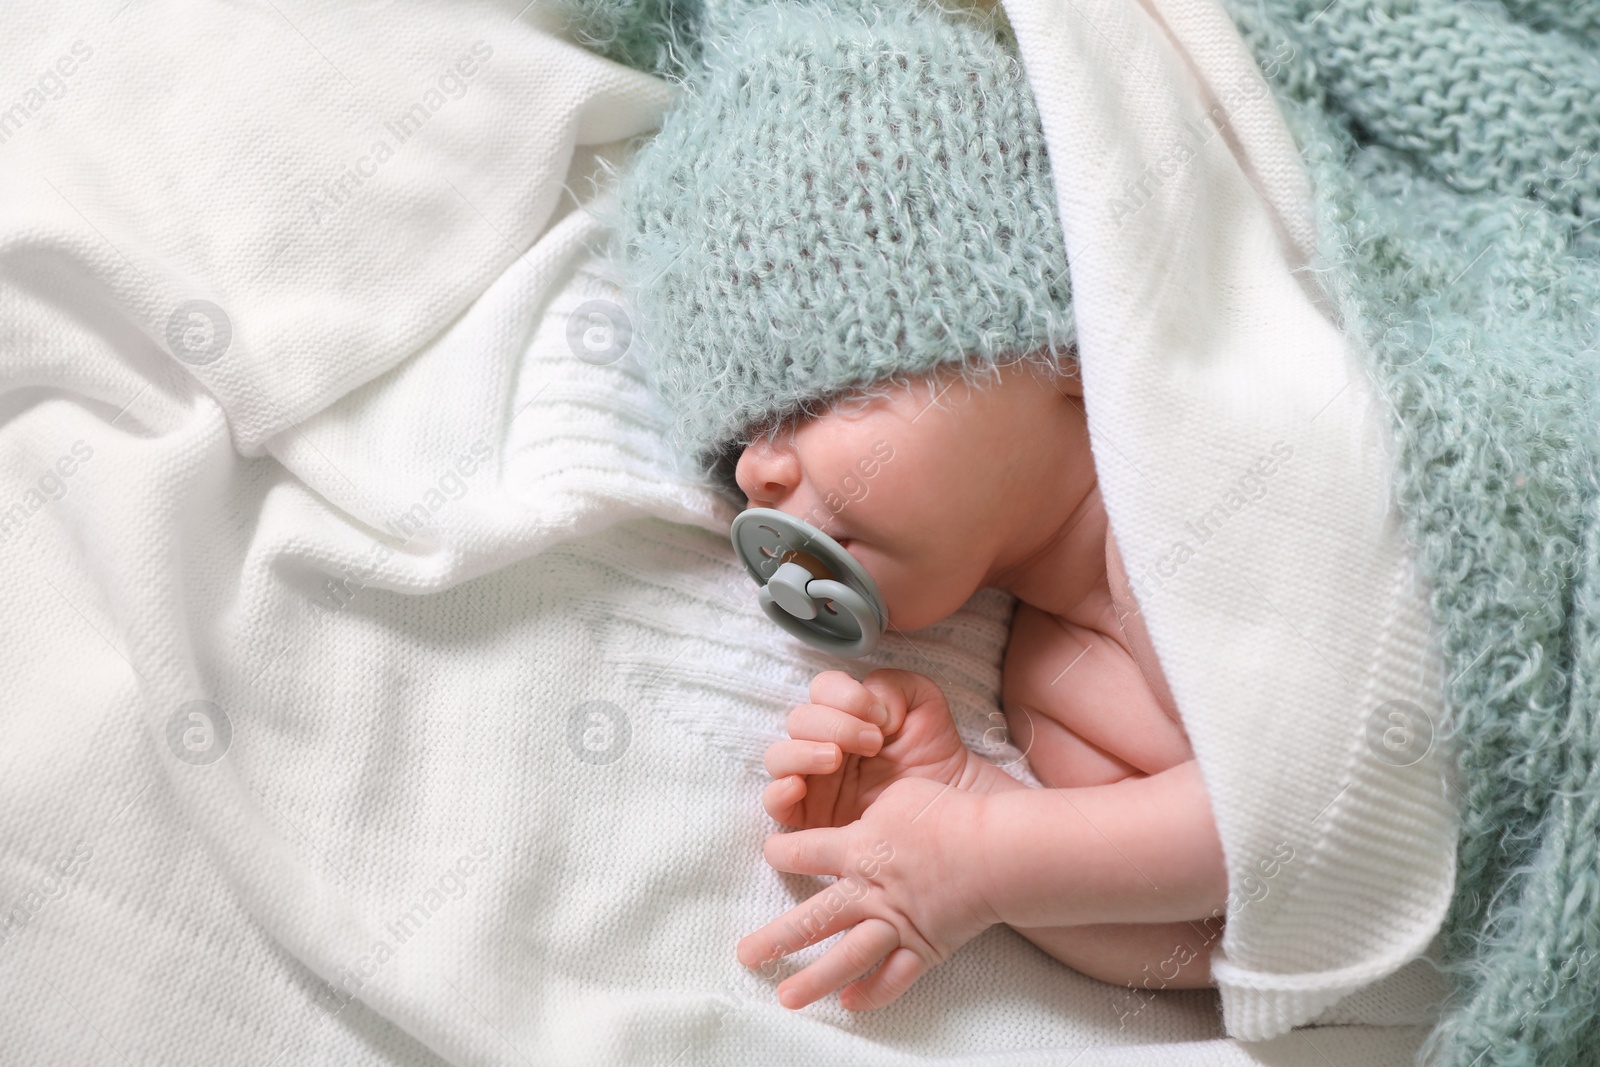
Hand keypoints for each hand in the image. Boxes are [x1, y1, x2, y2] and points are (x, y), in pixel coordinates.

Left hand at [738, 776, 994, 1009]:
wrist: (994, 850)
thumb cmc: (949, 814)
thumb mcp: (903, 795)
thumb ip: (874, 809)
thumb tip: (863, 812)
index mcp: (858, 849)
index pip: (804, 852)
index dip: (782, 852)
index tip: (771, 853)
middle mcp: (867, 891)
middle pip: (813, 918)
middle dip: (776, 938)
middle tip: (745, 955)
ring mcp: (894, 923)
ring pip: (846, 957)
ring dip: (814, 980)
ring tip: (785, 998)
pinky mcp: (924, 946)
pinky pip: (895, 977)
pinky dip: (874, 993)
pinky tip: (851, 1004)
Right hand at [762, 669, 975, 828]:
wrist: (948, 799)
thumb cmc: (933, 751)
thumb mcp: (924, 702)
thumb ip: (895, 685)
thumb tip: (869, 703)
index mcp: (844, 713)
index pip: (822, 689)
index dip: (845, 696)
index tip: (881, 715)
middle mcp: (822, 741)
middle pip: (799, 720)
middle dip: (835, 726)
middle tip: (873, 743)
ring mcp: (811, 778)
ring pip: (778, 757)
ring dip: (804, 753)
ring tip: (835, 759)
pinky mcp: (808, 815)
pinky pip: (773, 802)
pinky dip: (778, 791)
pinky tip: (800, 786)